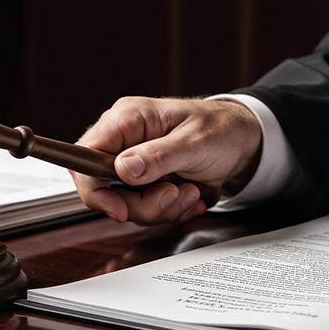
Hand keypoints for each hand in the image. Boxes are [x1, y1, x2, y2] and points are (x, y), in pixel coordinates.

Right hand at [72, 97, 261, 223]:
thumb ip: (159, 156)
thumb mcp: (195, 141)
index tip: (120, 208)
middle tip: (173, 194)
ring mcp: (133, 164)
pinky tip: (190, 195)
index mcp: (127, 119)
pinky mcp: (145, 183)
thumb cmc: (221, 129)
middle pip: (103, 188)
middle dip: (140, 203)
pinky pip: (144, 209)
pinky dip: (170, 210)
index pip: (85, 155)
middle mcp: (124, 142)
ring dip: (161, 208)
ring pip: (125, 204)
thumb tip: (124, 169)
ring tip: (190, 191)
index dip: (95, 188)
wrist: (242, 142)